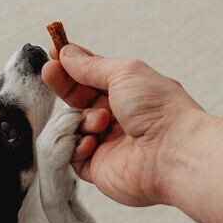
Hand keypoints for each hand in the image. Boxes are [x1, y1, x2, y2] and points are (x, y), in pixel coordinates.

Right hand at [41, 44, 204, 205]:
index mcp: (128, 92)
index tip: (52, 54)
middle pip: (78, 99)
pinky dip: (77, 145)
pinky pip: (71, 153)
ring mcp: (106, 143)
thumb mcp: (124, 73)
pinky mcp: (98, 168)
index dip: (71, 66)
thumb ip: (91, 66)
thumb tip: (67, 53)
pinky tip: (91, 142)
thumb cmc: (158, 109)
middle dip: (64, 85)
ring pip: (71, 125)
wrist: (173, 152)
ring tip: (98, 121)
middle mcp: (117, 117)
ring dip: (80, 119)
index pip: (91, 76)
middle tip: (49, 72)